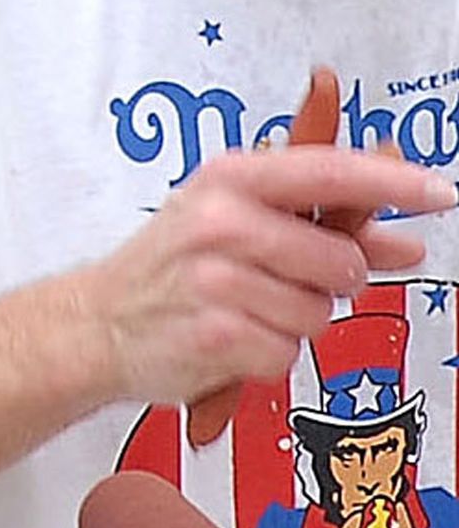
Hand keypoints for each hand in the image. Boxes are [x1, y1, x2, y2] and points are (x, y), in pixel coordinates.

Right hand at [70, 143, 449, 413]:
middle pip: (341, 260)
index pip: (328, 173)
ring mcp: (217, 277)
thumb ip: (320, 226)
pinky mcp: (219, 333)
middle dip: (328, 281)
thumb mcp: (236, 222)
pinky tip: (231, 337)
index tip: (437, 191)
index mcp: (228, 178)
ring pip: (319, 314)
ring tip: (245, 308)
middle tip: (278, 278)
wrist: (101, 320)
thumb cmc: (175, 266)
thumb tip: (402, 240)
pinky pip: (289, 353)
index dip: (391, 183)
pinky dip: (268, 354)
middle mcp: (220, 220)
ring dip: (293, 322)